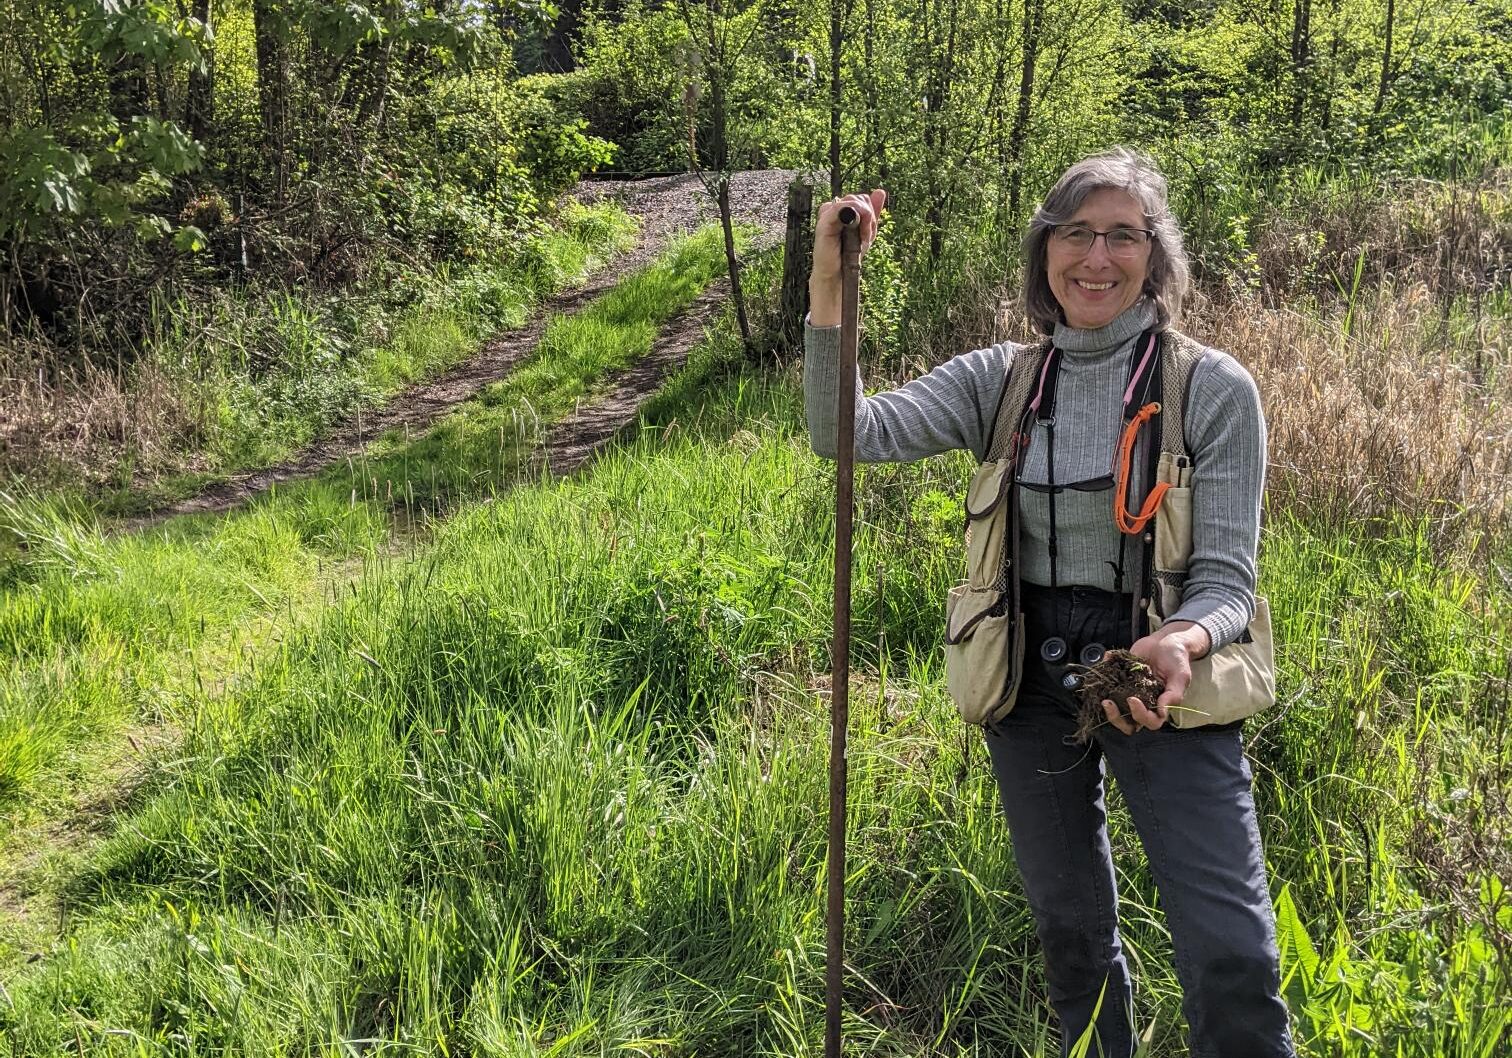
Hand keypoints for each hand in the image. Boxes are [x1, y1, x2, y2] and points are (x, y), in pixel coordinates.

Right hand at [809, 189, 886, 326]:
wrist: (837, 273)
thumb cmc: (848, 254)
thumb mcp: (865, 232)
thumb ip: (872, 213)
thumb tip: (880, 191)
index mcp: (842, 211)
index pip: (862, 199)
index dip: (870, 212)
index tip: (869, 231)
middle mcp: (833, 210)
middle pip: (858, 198)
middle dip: (868, 215)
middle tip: (866, 235)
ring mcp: (828, 214)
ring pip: (852, 201)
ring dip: (863, 217)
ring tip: (861, 236)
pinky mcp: (824, 222)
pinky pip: (841, 207)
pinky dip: (853, 215)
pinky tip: (855, 228)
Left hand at [1100, 621, 1210, 734]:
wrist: (1166, 642)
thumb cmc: (1177, 659)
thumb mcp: (1180, 676)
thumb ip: (1173, 695)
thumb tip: (1162, 712)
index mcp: (1159, 705)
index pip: (1150, 721)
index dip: (1139, 715)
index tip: (1132, 699)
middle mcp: (1143, 702)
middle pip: (1128, 723)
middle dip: (1116, 718)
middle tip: (1108, 703)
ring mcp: (1129, 692)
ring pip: (1115, 709)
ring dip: (1106, 706)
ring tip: (1101, 693)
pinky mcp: (1120, 679)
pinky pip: (1107, 686)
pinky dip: (1102, 677)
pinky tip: (1106, 661)